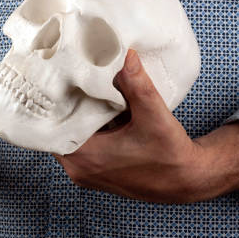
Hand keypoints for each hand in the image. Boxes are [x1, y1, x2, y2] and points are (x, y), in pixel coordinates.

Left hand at [54, 49, 238, 203]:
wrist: (186, 181)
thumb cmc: (170, 154)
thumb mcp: (154, 116)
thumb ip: (138, 86)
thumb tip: (127, 56)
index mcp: (86, 157)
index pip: (52, 126)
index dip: (52, 103)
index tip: (55, 82)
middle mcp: (78, 169)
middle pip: (55, 131)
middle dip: (62, 108)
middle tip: (67, 82)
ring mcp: (83, 174)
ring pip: (65, 139)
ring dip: (72, 120)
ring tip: (79, 95)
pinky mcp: (92, 174)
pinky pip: (76, 148)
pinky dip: (81, 131)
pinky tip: (92, 114)